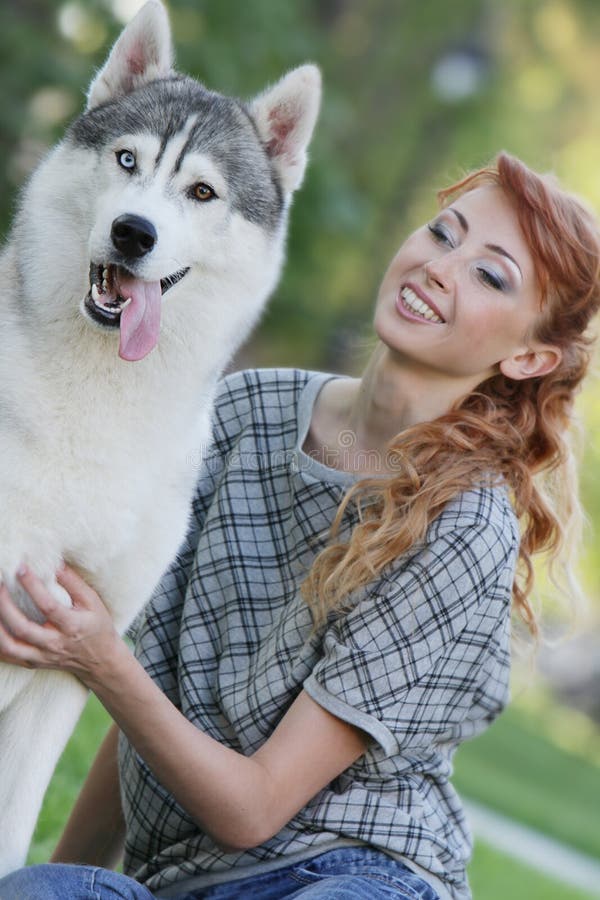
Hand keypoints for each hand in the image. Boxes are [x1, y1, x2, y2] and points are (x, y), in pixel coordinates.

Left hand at [0, 564, 121, 684]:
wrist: (101, 660)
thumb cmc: (97, 626)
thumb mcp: (93, 602)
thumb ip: (74, 583)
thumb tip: (55, 565)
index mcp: (72, 626)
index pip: (48, 606)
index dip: (32, 586)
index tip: (21, 568)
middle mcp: (55, 644)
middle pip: (23, 628)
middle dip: (5, 606)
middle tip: (1, 585)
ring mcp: (42, 656)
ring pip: (10, 647)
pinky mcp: (33, 663)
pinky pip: (8, 657)